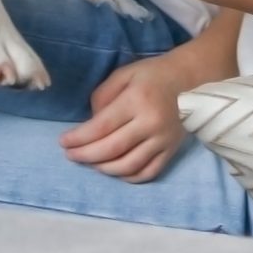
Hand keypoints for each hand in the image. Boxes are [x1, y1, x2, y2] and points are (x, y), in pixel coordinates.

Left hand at [59, 55, 189, 181]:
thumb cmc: (151, 76)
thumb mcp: (123, 75)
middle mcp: (151, 123)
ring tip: (90, 163)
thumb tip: (90, 124)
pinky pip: (148, 172)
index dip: (79, 138)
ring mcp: (163, 140)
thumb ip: (102, 97)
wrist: (188, 81)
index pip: (101, 126)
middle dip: (86, 155)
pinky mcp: (171, 151)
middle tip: (71, 155)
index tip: (63, 142)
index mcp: (137, 100)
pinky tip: (115, 171)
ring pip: (129, 165)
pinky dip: (128, 177)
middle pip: (112, 149)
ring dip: (104, 169)